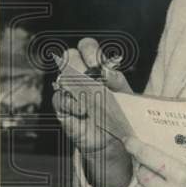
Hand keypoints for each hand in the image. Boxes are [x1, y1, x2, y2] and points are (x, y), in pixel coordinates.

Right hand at [52, 37, 132, 153]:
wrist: (115, 140)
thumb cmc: (121, 112)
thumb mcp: (125, 96)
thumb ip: (118, 82)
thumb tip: (107, 71)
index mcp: (96, 67)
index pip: (86, 47)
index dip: (89, 50)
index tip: (97, 63)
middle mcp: (79, 76)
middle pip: (68, 57)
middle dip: (78, 63)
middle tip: (91, 76)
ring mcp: (69, 91)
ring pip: (61, 77)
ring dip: (75, 84)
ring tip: (89, 96)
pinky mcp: (63, 109)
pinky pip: (60, 100)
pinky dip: (71, 104)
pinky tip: (83, 111)